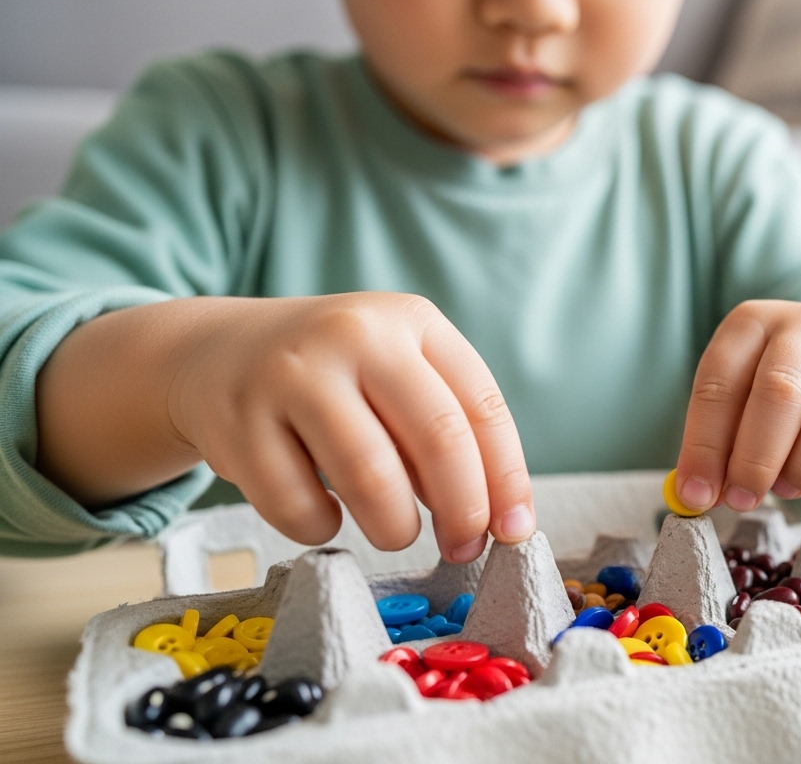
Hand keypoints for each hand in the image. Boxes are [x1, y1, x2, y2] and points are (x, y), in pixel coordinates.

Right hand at [164, 293, 533, 560]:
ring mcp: (292, 375)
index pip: (482, 408)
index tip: (514, 532)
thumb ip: (449, 432)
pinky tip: (324, 514)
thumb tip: (497, 521)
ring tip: (395, 532)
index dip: (507, 480)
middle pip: (438, 440)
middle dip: (463, 510)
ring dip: (396, 527)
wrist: (217, 352)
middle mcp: (356, 336)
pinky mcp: (237, 423)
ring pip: (370, 476)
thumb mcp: (399, 374)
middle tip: (462, 548)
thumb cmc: (336, 379)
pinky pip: (299, 506)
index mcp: (412, 321)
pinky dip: (322, 527)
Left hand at [673, 300, 800, 511]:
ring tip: (789, 487)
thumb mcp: (737, 405)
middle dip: (756, 457)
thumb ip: (718, 445)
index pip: (720, 380)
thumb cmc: (778, 398)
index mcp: (753, 322)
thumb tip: (698, 495)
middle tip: (743, 498)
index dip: (705, 443)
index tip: (697, 494)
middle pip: (782, 388)